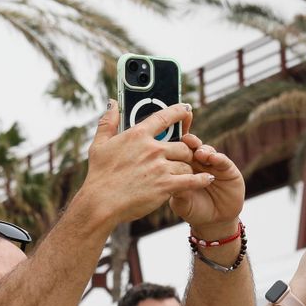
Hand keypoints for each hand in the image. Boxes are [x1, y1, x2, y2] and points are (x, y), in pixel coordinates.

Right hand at [77, 102, 207, 226]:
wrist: (101, 202)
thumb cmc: (99, 175)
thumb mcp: (99, 144)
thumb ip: (108, 122)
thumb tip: (112, 103)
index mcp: (137, 135)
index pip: (165, 117)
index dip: (179, 112)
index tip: (187, 109)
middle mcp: (152, 149)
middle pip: (182, 145)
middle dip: (184, 152)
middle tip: (182, 157)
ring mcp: (160, 167)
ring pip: (187, 163)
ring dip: (187, 168)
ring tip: (183, 173)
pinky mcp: (166, 185)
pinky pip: (192, 180)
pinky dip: (201, 179)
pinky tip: (206, 179)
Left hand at [170, 132, 247, 234]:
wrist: (214, 221)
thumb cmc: (193, 209)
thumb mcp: (181, 202)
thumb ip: (177, 192)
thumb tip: (167, 181)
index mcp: (182, 167)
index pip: (178, 151)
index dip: (174, 144)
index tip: (169, 140)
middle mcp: (197, 163)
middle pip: (193, 147)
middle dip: (190, 141)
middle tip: (186, 140)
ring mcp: (213, 165)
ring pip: (208, 151)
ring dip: (203, 150)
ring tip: (199, 153)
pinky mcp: (228, 170)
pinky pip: (223, 161)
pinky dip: (219, 158)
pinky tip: (214, 158)